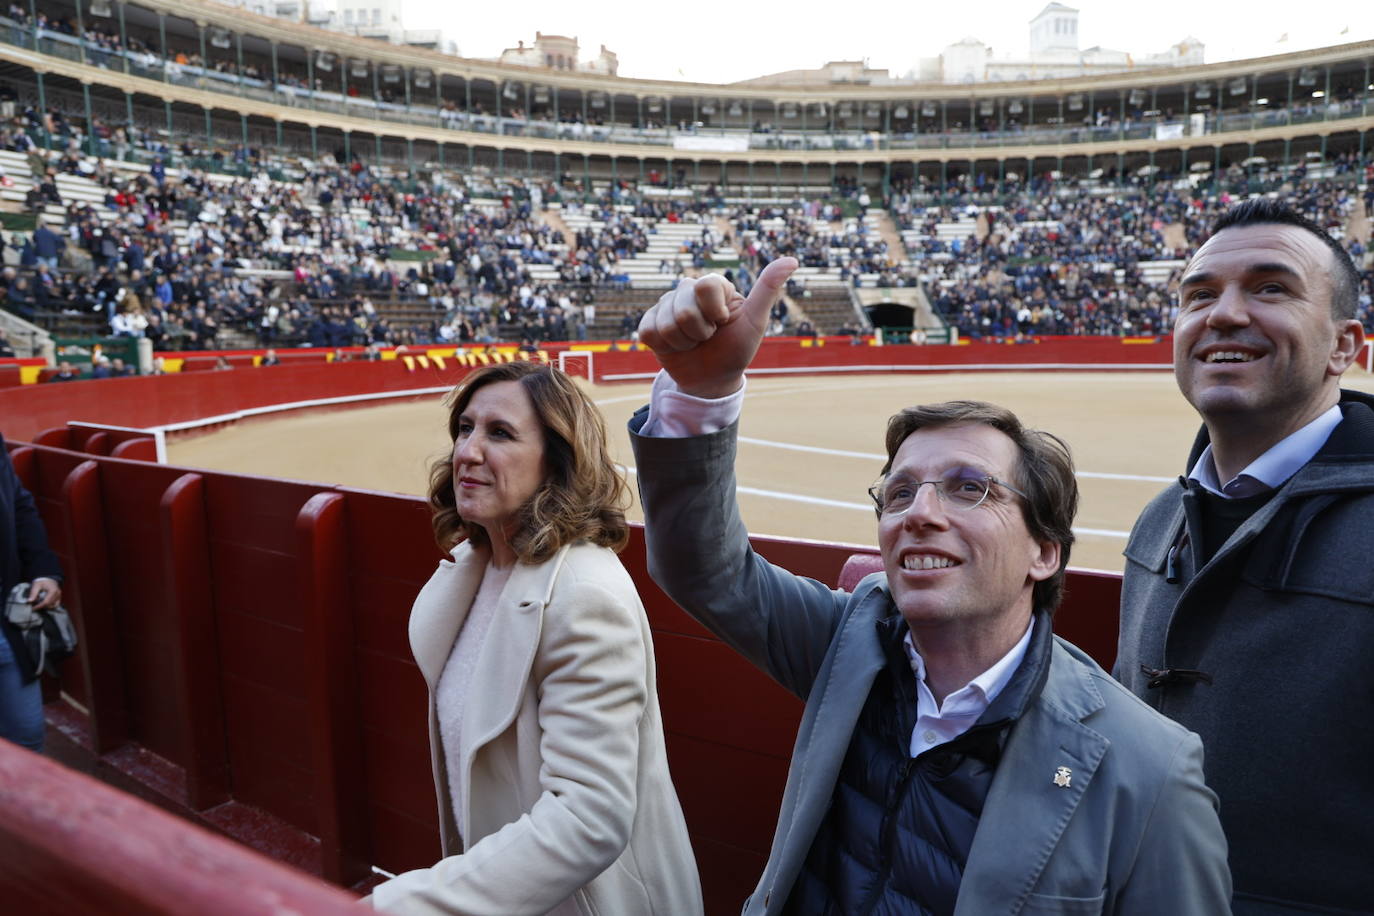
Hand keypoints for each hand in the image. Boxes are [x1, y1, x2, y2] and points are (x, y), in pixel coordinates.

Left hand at [29, 577, 59, 609]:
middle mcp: (58, 594)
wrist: (48, 579)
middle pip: (49, 604)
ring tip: (39, 604)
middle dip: (41, 606)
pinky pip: (56, 604)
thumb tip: (29, 601)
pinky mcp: (59, 597)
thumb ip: (33, 593)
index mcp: (53, 590)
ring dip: (46, 606)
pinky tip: (45, 604)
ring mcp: (59, 596)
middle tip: (34, 606)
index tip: (33, 608)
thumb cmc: (42, 581)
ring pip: (53, 606)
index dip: (39, 606)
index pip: (46, 602)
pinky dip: (50, 606)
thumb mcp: (36, 585)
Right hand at [638, 257, 796, 398]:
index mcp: (714, 285)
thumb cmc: (736, 349)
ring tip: (694, 343)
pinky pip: (648, 332)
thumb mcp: (755, 321)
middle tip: (709, 337)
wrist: (713, 379)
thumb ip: (767, 289)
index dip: (715, 311)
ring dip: (684, 343)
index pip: (705, 285)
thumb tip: (792, 259)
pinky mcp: (649, 323)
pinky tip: (677, 346)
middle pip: (684, 308)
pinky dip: (666, 347)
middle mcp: (688, 290)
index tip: (723, 322)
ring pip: (665, 323)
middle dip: (700, 332)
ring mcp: (666, 306)